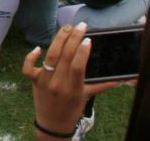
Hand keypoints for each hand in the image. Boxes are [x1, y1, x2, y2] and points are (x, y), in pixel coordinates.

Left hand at [23, 22, 122, 136]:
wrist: (53, 125)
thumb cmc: (72, 109)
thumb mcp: (87, 98)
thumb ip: (102, 86)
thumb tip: (121, 79)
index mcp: (73, 89)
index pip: (77, 67)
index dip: (82, 52)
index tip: (88, 39)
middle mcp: (58, 84)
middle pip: (65, 57)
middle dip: (73, 38)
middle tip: (81, 26)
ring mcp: (44, 82)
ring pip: (50, 57)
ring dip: (58, 40)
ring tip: (67, 28)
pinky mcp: (33, 81)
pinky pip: (28, 68)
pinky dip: (31, 57)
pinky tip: (38, 48)